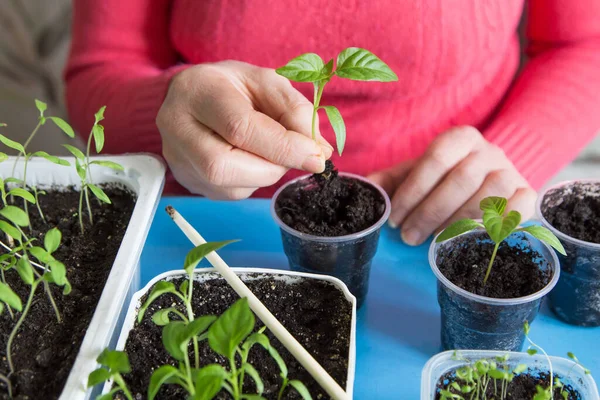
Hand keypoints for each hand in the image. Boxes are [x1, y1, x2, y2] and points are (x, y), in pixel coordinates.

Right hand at [156, 61, 332, 198]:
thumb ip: (295, 111)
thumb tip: (319, 151)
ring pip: (230, 187)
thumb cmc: (233, 87)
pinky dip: (254, 180)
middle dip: (273, 166)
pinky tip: (253, 159)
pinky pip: (230, 193)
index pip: (239, 127)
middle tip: (298, 155)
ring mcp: (178, 159)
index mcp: (197, 91)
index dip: (283, 147)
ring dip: (266, 174)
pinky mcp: (187, 181)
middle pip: (224, 166)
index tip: (316, 155)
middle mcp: (177, 127)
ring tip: (272, 151)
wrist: (193, 97)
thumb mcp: (267, 83)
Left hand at [368, 126, 535, 245]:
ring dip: (458, 223)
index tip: (394, 218)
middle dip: (429, 212)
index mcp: (460, 138)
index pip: (434, 159)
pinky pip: (518, 210)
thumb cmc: (446, 177)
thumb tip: (367, 189)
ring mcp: (512, 172)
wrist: (490, 176)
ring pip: (489, 196)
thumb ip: (392, 180)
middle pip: (460, 180)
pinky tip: (469, 241)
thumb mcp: (417, 172)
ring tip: (434, 242)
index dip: (412, 191)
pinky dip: (495, 227)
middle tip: (408, 237)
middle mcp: (490, 151)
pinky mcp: (528, 194)